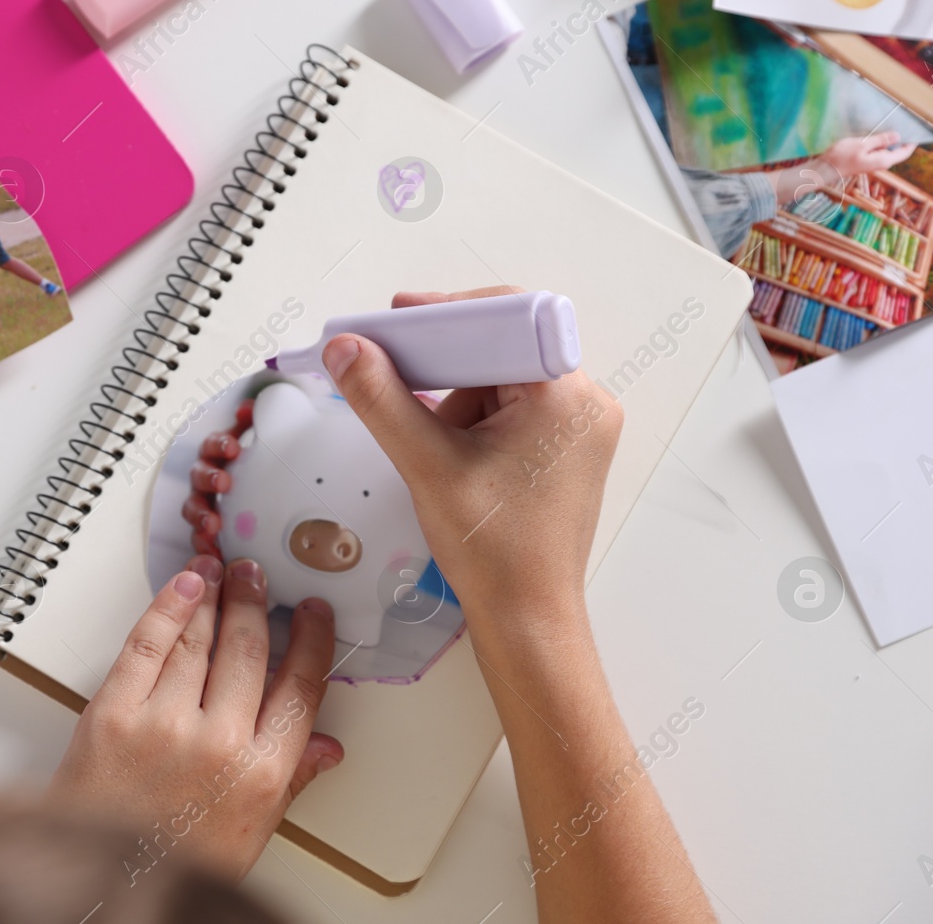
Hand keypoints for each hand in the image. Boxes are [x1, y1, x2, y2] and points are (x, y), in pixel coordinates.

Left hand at [48, 555, 342, 883]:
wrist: (102, 885)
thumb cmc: (171, 862)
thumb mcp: (249, 834)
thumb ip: (290, 782)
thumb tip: (326, 748)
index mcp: (260, 774)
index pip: (300, 686)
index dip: (310, 640)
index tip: (311, 613)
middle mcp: (217, 743)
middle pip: (248, 650)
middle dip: (255, 603)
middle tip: (257, 577)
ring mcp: (163, 725)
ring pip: (199, 639)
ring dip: (214, 596)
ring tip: (221, 571)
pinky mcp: (113, 713)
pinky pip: (146, 644)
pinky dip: (167, 608)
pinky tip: (182, 587)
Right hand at [181, 398, 254, 555]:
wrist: (272, 503)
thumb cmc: (263, 470)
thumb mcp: (265, 443)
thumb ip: (259, 421)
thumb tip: (253, 407)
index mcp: (221, 456)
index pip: (213, 445)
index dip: (219, 444)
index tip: (232, 448)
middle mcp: (208, 480)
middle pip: (199, 475)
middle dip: (208, 478)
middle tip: (223, 482)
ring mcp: (205, 506)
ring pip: (193, 509)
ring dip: (200, 515)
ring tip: (212, 526)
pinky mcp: (207, 533)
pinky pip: (200, 540)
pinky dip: (204, 546)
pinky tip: (214, 554)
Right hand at [320, 287, 621, 642]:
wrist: (528, 619)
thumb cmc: (496, 551)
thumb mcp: (428, 465)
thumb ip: (383, 399)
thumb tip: (347, 350)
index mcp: (566, 395)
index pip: (506, 318)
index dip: (446, 313)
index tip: (398, 318)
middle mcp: (586, 402)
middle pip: (501, 348)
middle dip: (445, 366)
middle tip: (396, 378)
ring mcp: (580, 427)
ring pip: (502, 380)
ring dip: (458, 402)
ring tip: (437, 451)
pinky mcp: (568, 448)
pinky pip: (515, 409)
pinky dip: (475, 422)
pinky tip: (454, 457)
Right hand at [813, 131, 915, 181]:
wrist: (826, 169)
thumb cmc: (842, 157)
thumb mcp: (863, 144)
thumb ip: (881, 140)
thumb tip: (898, 136)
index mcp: (883, 160)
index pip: (905, 151)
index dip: (912, 141)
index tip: (917, 128)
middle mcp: (881, 163)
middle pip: (898, 150)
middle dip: (902, 137)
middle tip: (903, 121)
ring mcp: (873, 162)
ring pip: (887, 149)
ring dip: (889, 139)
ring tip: (890, 124)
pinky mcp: (866, 160)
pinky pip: (878, 150)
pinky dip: (880, 141)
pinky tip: (876, 133)